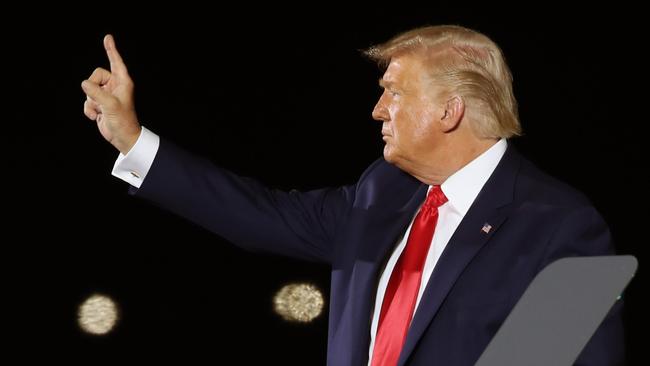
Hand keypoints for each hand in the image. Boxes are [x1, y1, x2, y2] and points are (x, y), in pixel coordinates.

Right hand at [82, 34, 140, 153]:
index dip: (111, 49)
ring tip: (101, 111)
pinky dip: (89, 109)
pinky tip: (97, 117)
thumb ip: (96, 92)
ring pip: (89, 89)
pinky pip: (87, 100)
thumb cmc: (122, 121)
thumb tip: (84, 84)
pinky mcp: (99, 103)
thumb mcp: (110, 105)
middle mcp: (115, 86)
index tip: (108, 37)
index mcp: (123, 82)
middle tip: (100, 101)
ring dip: (91, 102)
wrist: (122, 137)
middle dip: (92, 88)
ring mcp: (106, 95)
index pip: (116, 62)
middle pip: (95, 75)